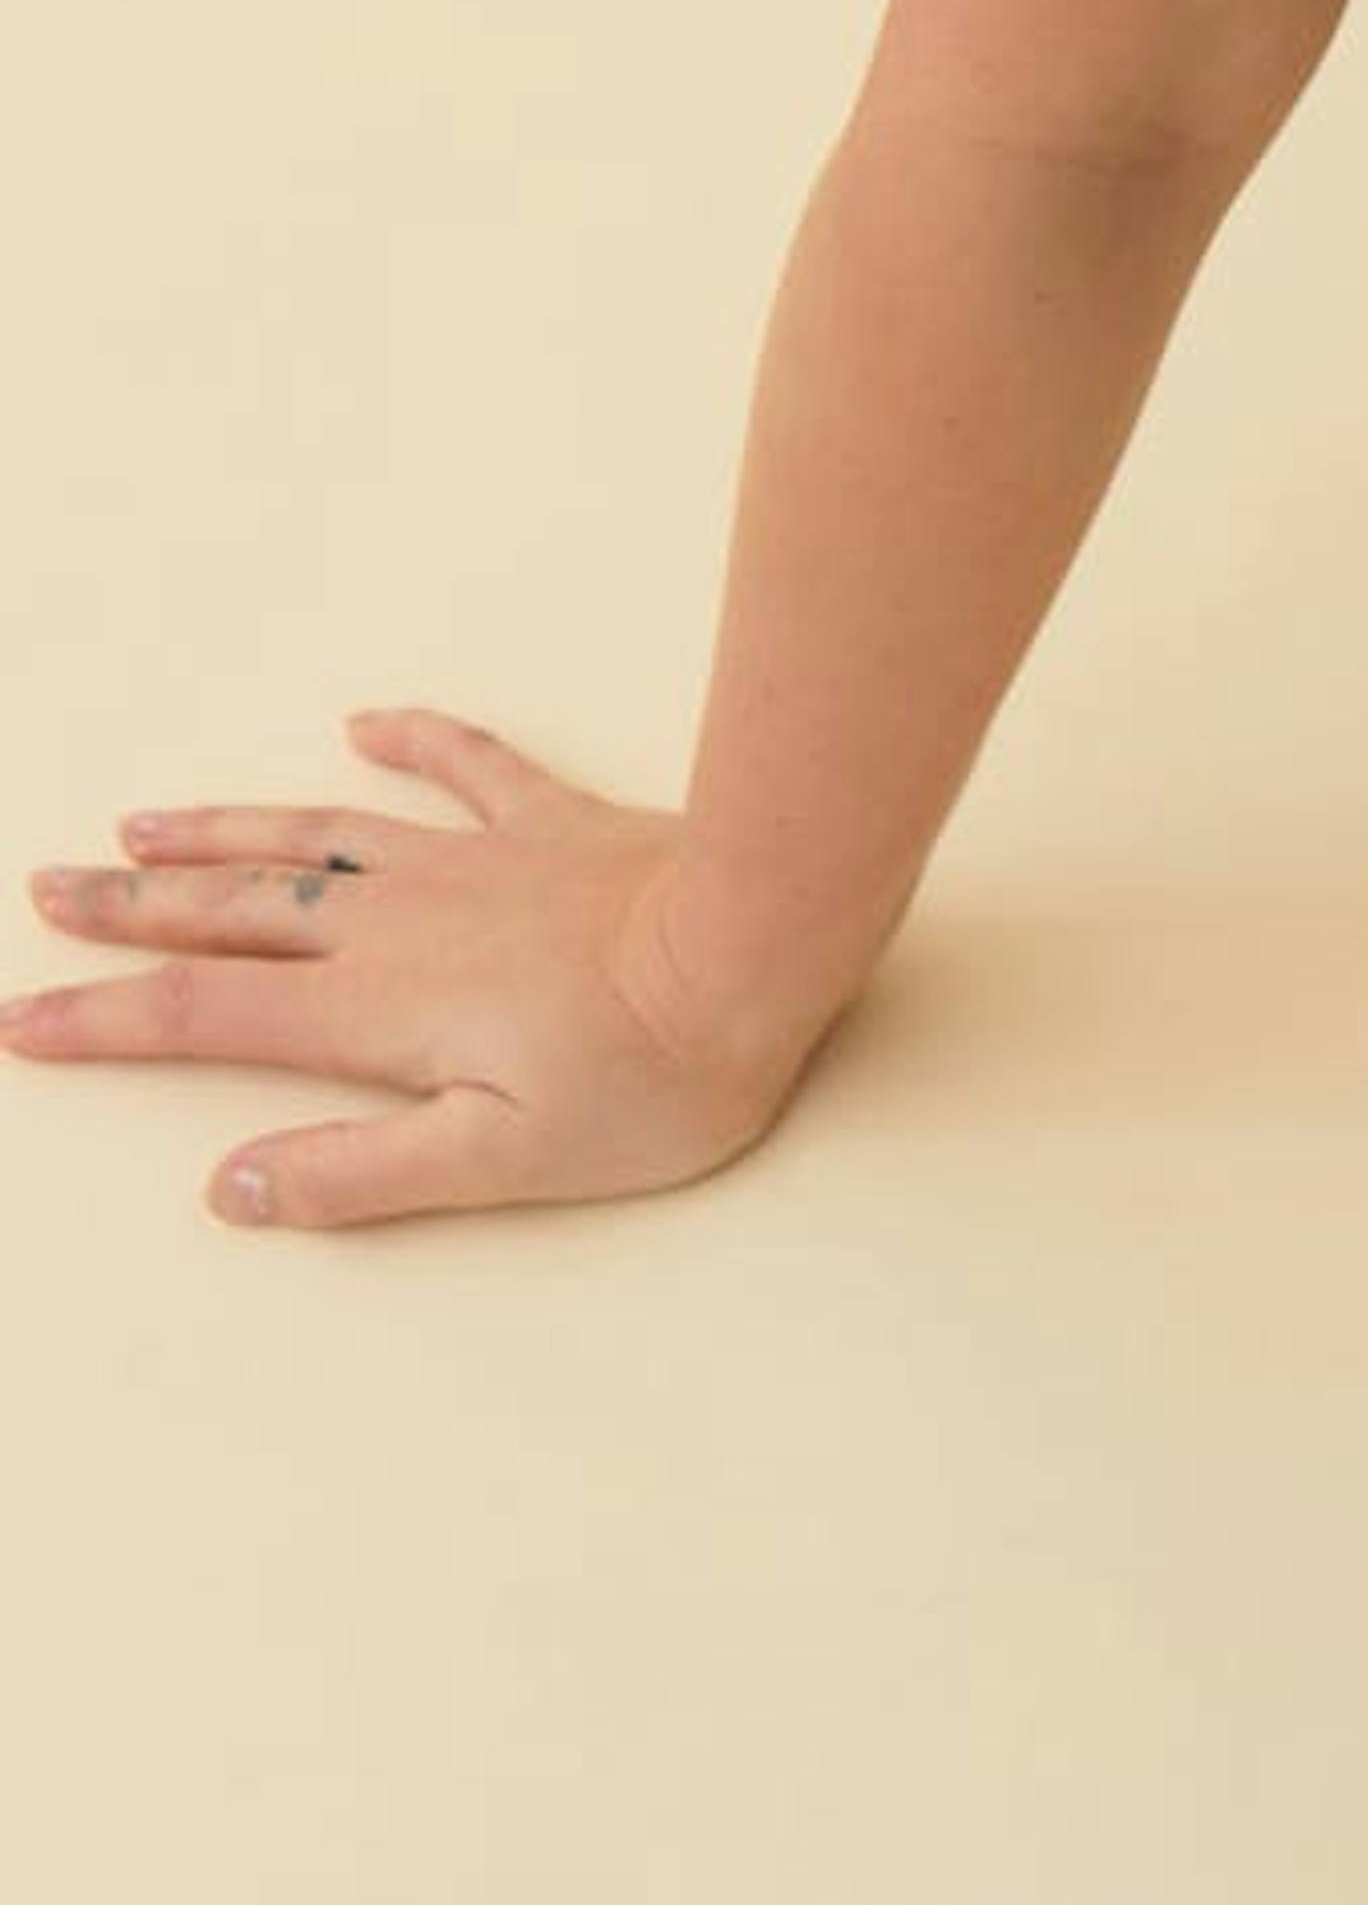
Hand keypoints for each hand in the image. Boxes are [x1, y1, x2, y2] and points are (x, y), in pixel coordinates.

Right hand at [2, 704, 837, 1230]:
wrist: (758, 943)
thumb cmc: (649, 1076)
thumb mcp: (500, 1164)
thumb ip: (360, 1174)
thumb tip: (232, 1185)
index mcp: (375, 1009)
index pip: (203, 1014)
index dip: (104, 1018)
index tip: (21, 1015)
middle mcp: (400, 918)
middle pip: (235, 909)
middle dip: (131, 909)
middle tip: (48, 889)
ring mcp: (474, 857)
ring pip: (318, 830)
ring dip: (226, 828)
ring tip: (143, 824)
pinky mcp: (553, 820)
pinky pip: (465, 764)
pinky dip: (413, 739)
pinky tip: (370, 719)